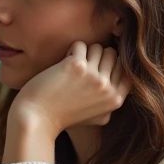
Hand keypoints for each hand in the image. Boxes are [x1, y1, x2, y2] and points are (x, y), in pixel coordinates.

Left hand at [11, 41, 129, 133]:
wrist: (37, 119)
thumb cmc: (63, 116)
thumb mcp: (97, 116)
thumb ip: (111, 101)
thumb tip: (123, 78)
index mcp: (115, 100)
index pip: (126, 71)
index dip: (112, 65)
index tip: (97, 69)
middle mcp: (107, 89)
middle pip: (113, 55)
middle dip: (96, 57)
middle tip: (81, 68)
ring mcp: (94, 77)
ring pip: (98, 47)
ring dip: (84, 52)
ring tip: (72, 65)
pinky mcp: (77, 66)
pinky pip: (80, 45)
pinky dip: (70, 51)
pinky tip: (62, 64)